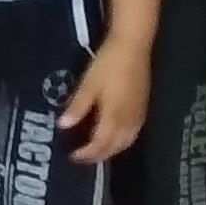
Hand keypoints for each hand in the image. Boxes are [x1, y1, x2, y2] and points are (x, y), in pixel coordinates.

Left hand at [61, 33, 149, 165]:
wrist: (133, 45)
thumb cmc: (108, 63)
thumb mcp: (89, 84)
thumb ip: (78, 107)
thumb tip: (62, 126)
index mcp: (114, 117)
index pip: (100, 144)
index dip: (86, 154)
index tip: (72, 157)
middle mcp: (128, 121)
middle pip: (114, 147)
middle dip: (99, 156)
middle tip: (83, 158)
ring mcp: (138, 115)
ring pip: (126, 142)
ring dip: (111, 150)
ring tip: (97, 151)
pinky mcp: (143, 107)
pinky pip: (133, 133)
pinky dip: (122, 141)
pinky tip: (115, 136)